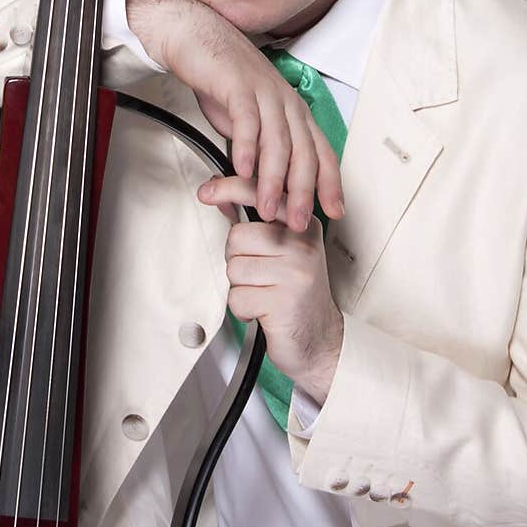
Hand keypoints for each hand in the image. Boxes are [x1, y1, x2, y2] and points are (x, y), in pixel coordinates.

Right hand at [127, 0, 343, 229]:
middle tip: (295, 222)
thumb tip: (260, 187)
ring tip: (267, 207)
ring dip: (273, 179)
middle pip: (303, 152)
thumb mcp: (249, 121)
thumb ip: (258, 152)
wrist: (198, 38)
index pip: (322, 151)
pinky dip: (245, 147)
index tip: (335, 212)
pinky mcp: (238, 86)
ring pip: (277, 141)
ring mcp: (264, 93)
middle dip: (302, 192)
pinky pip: (246, 120)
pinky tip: (241, 169)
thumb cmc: (224, 82)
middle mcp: (286, 102)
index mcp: (294, 111)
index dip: (330, 183)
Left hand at [198, 174, 343, 404]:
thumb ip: (256, 223)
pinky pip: (237, 298)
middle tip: (260, 275)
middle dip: (238, 260)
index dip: (229, 188)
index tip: (207, 190)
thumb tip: (222, 197)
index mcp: (302, 225)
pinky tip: (264, 311)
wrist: (319, 338)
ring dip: (241, 287)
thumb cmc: (296, 293)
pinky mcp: (283, 301)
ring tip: (265, 293)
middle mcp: (302, 244)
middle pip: (237, 237)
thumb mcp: (283, 250)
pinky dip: (243, 309)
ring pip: (234, 268)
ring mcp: (295, 272)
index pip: (261, 195)